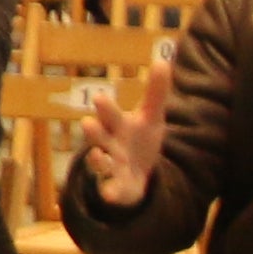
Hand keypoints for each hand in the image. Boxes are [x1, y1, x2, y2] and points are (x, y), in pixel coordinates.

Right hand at [77, 53, 173, 208]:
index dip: (106, 108)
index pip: (110, 114)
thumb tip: (164, 59)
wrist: (134, 174)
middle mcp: (108, 144)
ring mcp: (110, 165)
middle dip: (94, 130)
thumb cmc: (139, 139)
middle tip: (89, 123)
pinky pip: (110, 190)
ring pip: (100, 161)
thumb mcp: (152, 117)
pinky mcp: (115, 186)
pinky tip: (109, 194)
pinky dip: (109, 192)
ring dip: (97, 159)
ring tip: (97, 155)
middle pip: (99, 136)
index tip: (100, 97)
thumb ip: (156, 92)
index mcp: (117, 125)